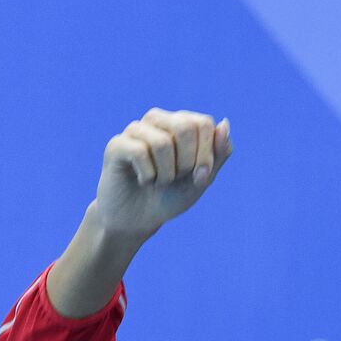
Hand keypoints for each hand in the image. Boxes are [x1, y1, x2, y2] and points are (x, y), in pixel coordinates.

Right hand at [95, 108, 233, 236]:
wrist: (138, 220)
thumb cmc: (171, 196)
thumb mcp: (203, 179)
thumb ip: (218, 153)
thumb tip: (224, 123)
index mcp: (182, 123)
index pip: (203, 123)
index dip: (207, 154)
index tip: (200, 176)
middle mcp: (159, 120)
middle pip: (185, 127)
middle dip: (187, 162)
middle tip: (176, 177)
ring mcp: (136, 130)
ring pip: (163, 143)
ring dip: (166, 173)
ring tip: (158, 181)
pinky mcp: (116, 144)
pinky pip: (140, 153)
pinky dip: (148, 176)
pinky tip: (142, 180)